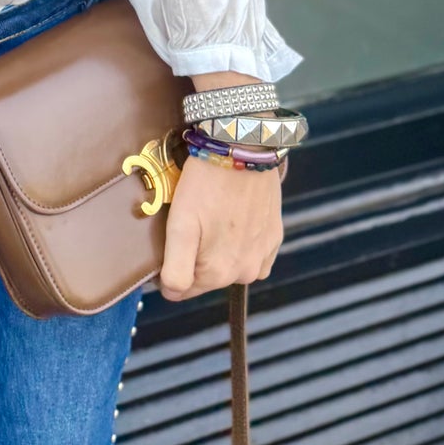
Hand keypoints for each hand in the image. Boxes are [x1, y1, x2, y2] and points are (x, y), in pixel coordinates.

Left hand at [158, 154, 282, 301]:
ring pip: (230, 265)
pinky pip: (253, 254)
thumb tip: (171, 294)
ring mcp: (262, 256)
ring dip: (219, 250)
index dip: (169, 267)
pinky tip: (233, 220)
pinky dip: (241, 243)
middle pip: (206, 276)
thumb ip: (175, 269)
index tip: (169, 239)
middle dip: (195, 256)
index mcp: (217, 273)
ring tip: (211, 217)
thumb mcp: (180, 225)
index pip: (182, 288)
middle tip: (191, 221)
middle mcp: (244, 272)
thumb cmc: (206, 184)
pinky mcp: (274, 238)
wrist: (243, 149)